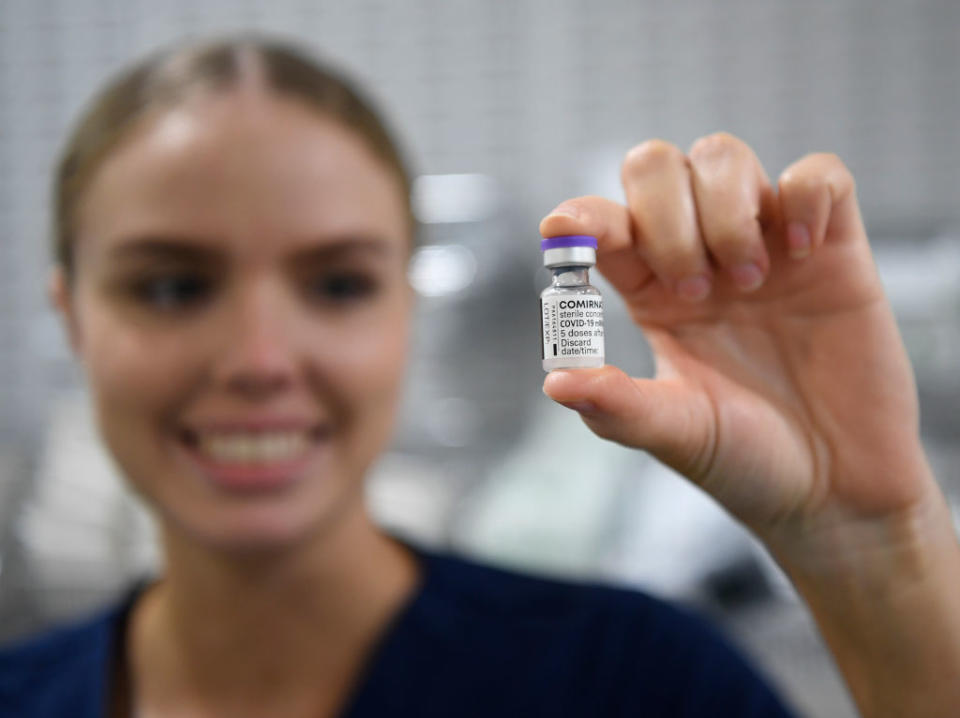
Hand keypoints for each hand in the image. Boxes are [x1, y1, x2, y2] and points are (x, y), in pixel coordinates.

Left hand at [539, 133, 941, 556]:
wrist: (836, 489)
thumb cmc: (747, 461)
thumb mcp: (675, 434)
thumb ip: (618, 406)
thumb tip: (555, 381)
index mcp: (651, 294)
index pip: (604, 224)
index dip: (583, 216)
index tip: (567, 231)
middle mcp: (700, 257)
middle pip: (656, 167)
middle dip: (666, 215)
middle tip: (696, 289)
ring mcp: (765, 245)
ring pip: (724, 155)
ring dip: (727, 209)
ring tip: (750, 281)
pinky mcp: (834, 247)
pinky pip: (818, 174)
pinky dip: (805, 196)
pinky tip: (802, 253)